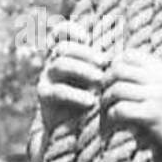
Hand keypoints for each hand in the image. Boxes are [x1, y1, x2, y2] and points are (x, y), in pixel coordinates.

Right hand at [37, 19, 104, 133]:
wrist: (74, 131)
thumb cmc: (92, 100)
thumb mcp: (98, 79)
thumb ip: (103, 63)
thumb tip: (118, 48)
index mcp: (64, 54)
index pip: (60, 32)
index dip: (71, 29)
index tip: (88, 37)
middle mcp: (52, 63)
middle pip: (63, 47)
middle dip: (86, 53)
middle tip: (104, 63)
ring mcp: (46, 78)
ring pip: (60, 64)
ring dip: (83, 70)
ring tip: (100, 80)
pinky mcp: (44, 96)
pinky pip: (57, 90)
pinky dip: (76, 95)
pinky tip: (91, 101)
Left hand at [101, 49, 161, 154]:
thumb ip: (156, 72)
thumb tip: (130, 62)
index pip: (129, 54)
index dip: (115, 66)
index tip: (113, 81)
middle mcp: (160, 77)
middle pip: (117, 69)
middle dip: (105, 83)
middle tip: (104, 97)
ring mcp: (157, 95)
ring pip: (117, 89)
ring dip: (106, 102)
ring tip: (107, 112)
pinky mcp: (153, 114)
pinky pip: (121, 109)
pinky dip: (112, 116)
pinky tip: (115, 122)